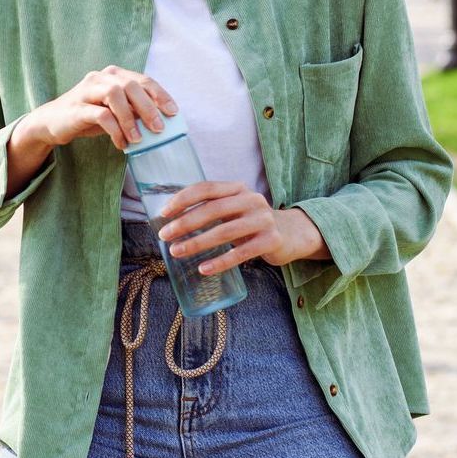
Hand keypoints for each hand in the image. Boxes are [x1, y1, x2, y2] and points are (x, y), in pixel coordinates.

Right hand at [29, 66, 178, 151]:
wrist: (52, 122)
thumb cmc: (88, 116)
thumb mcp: (114, 111)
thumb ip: (133, 111)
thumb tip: (161, 122)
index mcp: (113, 75)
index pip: (142, 80)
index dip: (160, 95)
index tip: (173, 112)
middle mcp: (101, 78)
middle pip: (130, 86)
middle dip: (148, 107)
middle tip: (159, 128)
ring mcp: (87, 90)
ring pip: (115, 95)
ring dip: (130, 119)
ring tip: (138, 139)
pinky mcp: (77, 107)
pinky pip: (100, 115)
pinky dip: (115, 130)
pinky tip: (121, 143)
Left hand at [157, 182, 325, 274]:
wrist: (292, 234)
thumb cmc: (252, 223)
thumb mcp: (235, 209)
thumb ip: (212, 208)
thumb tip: (172, 220)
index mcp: (238, 189)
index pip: (206, 188)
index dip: (183, 199)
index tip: (164, 213)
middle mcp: (251, 200)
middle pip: (213, 210)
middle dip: (185, 223)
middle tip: (165, 235)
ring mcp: (263, 220)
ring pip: (224, 232)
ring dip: (197, 243)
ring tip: (176, 252)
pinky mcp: (271, 241)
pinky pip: (241, 253)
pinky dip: (220, 262)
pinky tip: (204, 269)